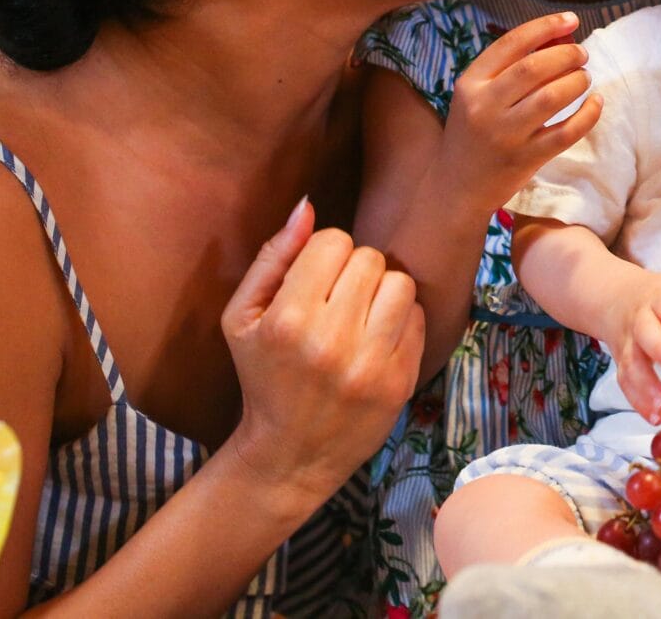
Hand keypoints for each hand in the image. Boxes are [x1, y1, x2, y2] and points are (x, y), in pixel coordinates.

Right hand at [221, 199, 425, 506]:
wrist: (289, 455)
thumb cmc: (262, 377)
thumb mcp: (242, 319)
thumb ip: (272, 257)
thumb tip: (306, 206)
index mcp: (287, 320)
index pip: (332, 241)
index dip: (323, 254)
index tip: (315, 279)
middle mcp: (331, 341)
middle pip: (370, 258)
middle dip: (354, 272)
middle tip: (338, 300)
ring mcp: (370, 364)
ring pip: (401, 283)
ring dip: (383, 292)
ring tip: (361, 315)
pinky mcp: (399, 382)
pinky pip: (418, 318)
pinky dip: (401, 321)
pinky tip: (376, 339)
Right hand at [447, 11, 600, 208]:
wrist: (456, 186)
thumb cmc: (473, 132)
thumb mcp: (476, 96)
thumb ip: (508, 68)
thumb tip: (559, 36)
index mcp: (470, 83)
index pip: (512, 43)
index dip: (545, 26)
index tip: (571, 19)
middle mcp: (485, 107)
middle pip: (535, 67)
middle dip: (567, 54)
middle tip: (582, 54)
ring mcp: (505, 135)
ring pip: (553, 97)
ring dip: (577, 81)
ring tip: (584, 78)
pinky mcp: (526, 159)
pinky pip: (567, 132)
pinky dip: (588, 114)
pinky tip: (595, 102)